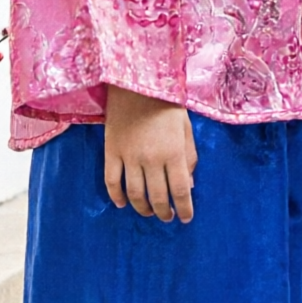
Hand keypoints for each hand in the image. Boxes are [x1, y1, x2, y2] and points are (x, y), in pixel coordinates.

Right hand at [104, 88, 196, 222]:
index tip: (186, 218)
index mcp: (174, 153)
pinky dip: (116, 196)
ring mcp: (129, 157)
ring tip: (149, 213)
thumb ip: (190, 157)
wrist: (136, 84)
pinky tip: (123, 203)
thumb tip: (190, 185)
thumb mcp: (186, 129)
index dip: (185, 208)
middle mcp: (151, 159)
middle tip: (168, 218)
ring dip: (143, 208)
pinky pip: (111, 181)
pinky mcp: (111, 152)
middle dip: (164, 212)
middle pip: (158, 197)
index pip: (181, 190)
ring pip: (134, 194)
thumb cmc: (167, 105)